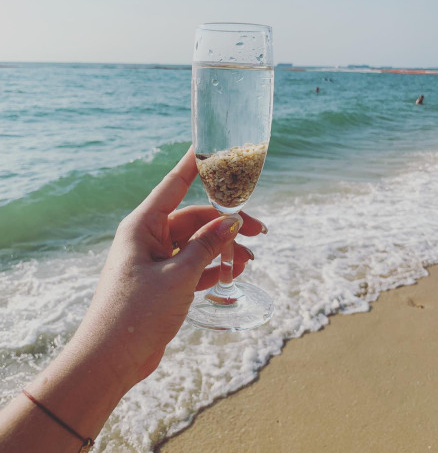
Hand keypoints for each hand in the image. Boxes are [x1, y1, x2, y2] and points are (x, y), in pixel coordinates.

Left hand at [70, 147, 265, 389]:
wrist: (111, 360)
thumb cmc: (136, 313)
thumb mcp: (178, 276)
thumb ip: (207, 246)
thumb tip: (231, 221)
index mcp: (143, 225)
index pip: (173, 185)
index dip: (194, 165)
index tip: (210, 146)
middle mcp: (149, 237)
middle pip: (194, 219)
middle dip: (225, 224)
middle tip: (257, 230)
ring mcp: (156, 260)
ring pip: (196, 244)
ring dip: (222, 249)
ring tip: (248, 261)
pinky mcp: (162, 281)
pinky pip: (192, 265)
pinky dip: (211, 268)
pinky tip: (231, 274)